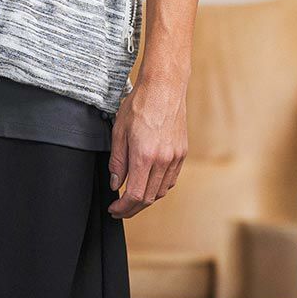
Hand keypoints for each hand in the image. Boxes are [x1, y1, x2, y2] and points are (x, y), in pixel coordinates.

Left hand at [107, 70, 187, 216]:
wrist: (164, 87)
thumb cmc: (140, 105)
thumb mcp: (119, 132)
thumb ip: (117, 162)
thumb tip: (116, 184)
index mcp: (145, 155)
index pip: (135, 195)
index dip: (123, 208)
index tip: (114, 210)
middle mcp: (163, 160)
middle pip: (149, 198)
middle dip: (132, 208)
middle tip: (120, 209)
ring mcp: (175, 157)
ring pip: (162, 191)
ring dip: (146, 199)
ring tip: (132, 198)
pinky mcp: (182, 153)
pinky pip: (171, 179)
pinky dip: (159, 188)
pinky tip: (148, 185)